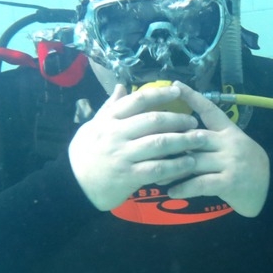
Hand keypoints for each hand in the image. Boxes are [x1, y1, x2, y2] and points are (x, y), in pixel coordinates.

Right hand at [69, 84, 204, 210]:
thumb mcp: (92, 126)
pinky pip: (158, 168)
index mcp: (108, 120)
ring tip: (199, 139)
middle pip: (153, 120)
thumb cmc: (84, 154)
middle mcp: (116, 134)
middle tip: (194, 121)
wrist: (72, 186)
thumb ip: (110, 107)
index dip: (160, 94)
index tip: (178, 91)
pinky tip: (189, 163)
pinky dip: (176, 165)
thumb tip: (122, 86)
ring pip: (159, 143)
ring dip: (183, 140)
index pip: (138, 100)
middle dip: (178, 119)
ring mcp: (123, 155)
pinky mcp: (129, 175)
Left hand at [168, 82, 269, 216]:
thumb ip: (212, 141)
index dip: (193, 97)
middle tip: (148, 147)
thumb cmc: (246, 168)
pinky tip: (172, 191)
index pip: (210, 110)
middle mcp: (229, 143)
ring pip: (194, 161)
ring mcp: (230, 162)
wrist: (270, 190)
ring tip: (156, 176)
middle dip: (171, 143)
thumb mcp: (234, 147)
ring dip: (172, 169)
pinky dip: (184, 188)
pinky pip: (201, 183)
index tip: (176, 85)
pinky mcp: (230, 182)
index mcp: (229, 132)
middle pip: (195, 137)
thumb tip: (182, 137)